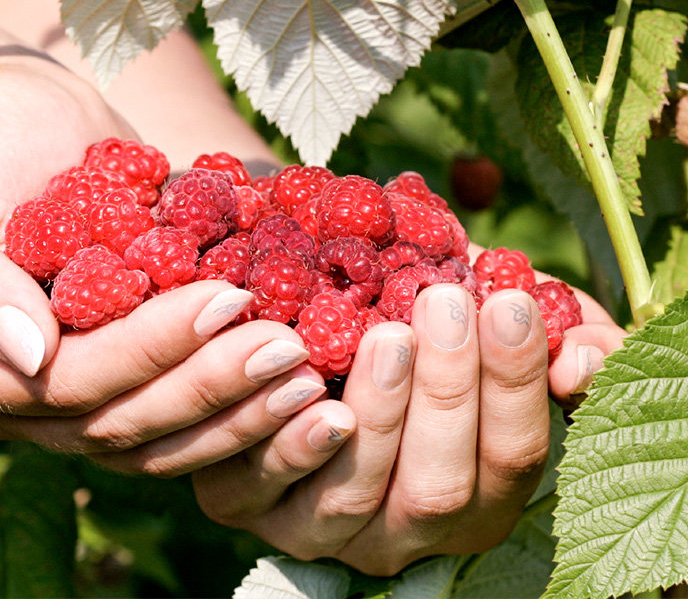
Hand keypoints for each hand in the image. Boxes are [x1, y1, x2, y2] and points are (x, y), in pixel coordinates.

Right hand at [0, 59, 319, 472]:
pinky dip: (241, 400)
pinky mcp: (127, 374)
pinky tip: (303, 377)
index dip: (149, 350)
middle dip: (211, 387)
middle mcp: (20, 398)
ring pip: (161, 433)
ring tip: (310, 377)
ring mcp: (79, 394)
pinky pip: (183, 409)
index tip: (227, 301)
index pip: (66, 381)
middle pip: (122, 420)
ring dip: (239, 412)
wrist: (24, 121)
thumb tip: (28, 352)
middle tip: (291, 351)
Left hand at [193, 282, 625, 574]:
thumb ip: (568, 338)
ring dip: (376, 414)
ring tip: (386, 335)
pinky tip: (298, 375)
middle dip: (447, 392)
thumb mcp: (505, 325)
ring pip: (354, 495)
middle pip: (436, 487)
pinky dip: (284, 436)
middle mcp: (409, 529)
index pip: (511, 456)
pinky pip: (263, 487)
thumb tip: (577, 360)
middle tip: (444, 305)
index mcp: (480, 492)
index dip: (514, 382)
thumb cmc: (436, 325)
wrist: (334, 322)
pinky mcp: (254, 505)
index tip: (508, 303)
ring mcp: (328, 528)